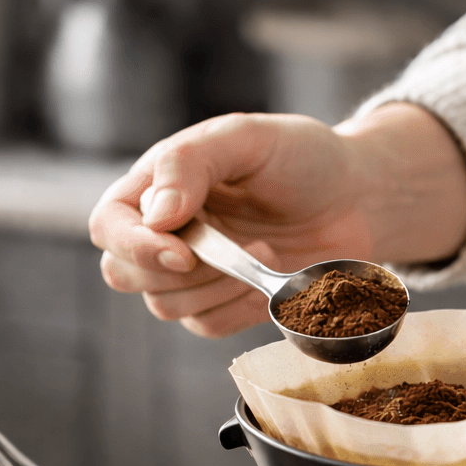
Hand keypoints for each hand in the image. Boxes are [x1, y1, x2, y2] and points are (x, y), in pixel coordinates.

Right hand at [88, 105, 465, 338]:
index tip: (184, 252)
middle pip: (123, 274)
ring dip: (216, 286)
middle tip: (235, 246)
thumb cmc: (301, 158)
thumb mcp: (248, 138)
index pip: (109, 227)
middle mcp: (162, 232)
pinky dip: (237, 307)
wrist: (357, 198)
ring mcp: (189, 274)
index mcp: (154, 186)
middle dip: (178, 270)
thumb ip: (191, 163)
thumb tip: (155, 215)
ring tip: (262, 250)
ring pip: (164, 306)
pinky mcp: (219, 305)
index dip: (136, 246)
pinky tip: (266, 275)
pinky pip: (204, 326)